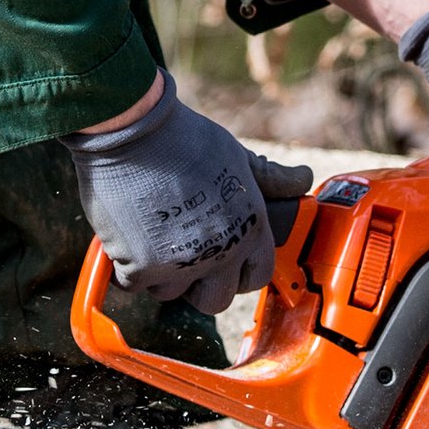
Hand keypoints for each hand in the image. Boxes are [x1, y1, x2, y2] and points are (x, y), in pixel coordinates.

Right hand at [64, 71, 313, 314]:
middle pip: (215, 300)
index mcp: (251, 228)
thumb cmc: (186, 138)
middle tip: (182, 258)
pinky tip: (128, 235)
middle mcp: (222, 252)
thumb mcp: (236, 156)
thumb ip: (269, 178)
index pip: (257, 277)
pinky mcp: (142, 267)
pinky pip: (132, 283)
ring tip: (152, 237)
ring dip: (158, 274)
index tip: (220, 261)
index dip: (238, 273)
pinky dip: (127, 266)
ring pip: (171, 293)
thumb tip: (302, 178)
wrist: (133, 128)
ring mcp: (182, 264)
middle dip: (199, 286)